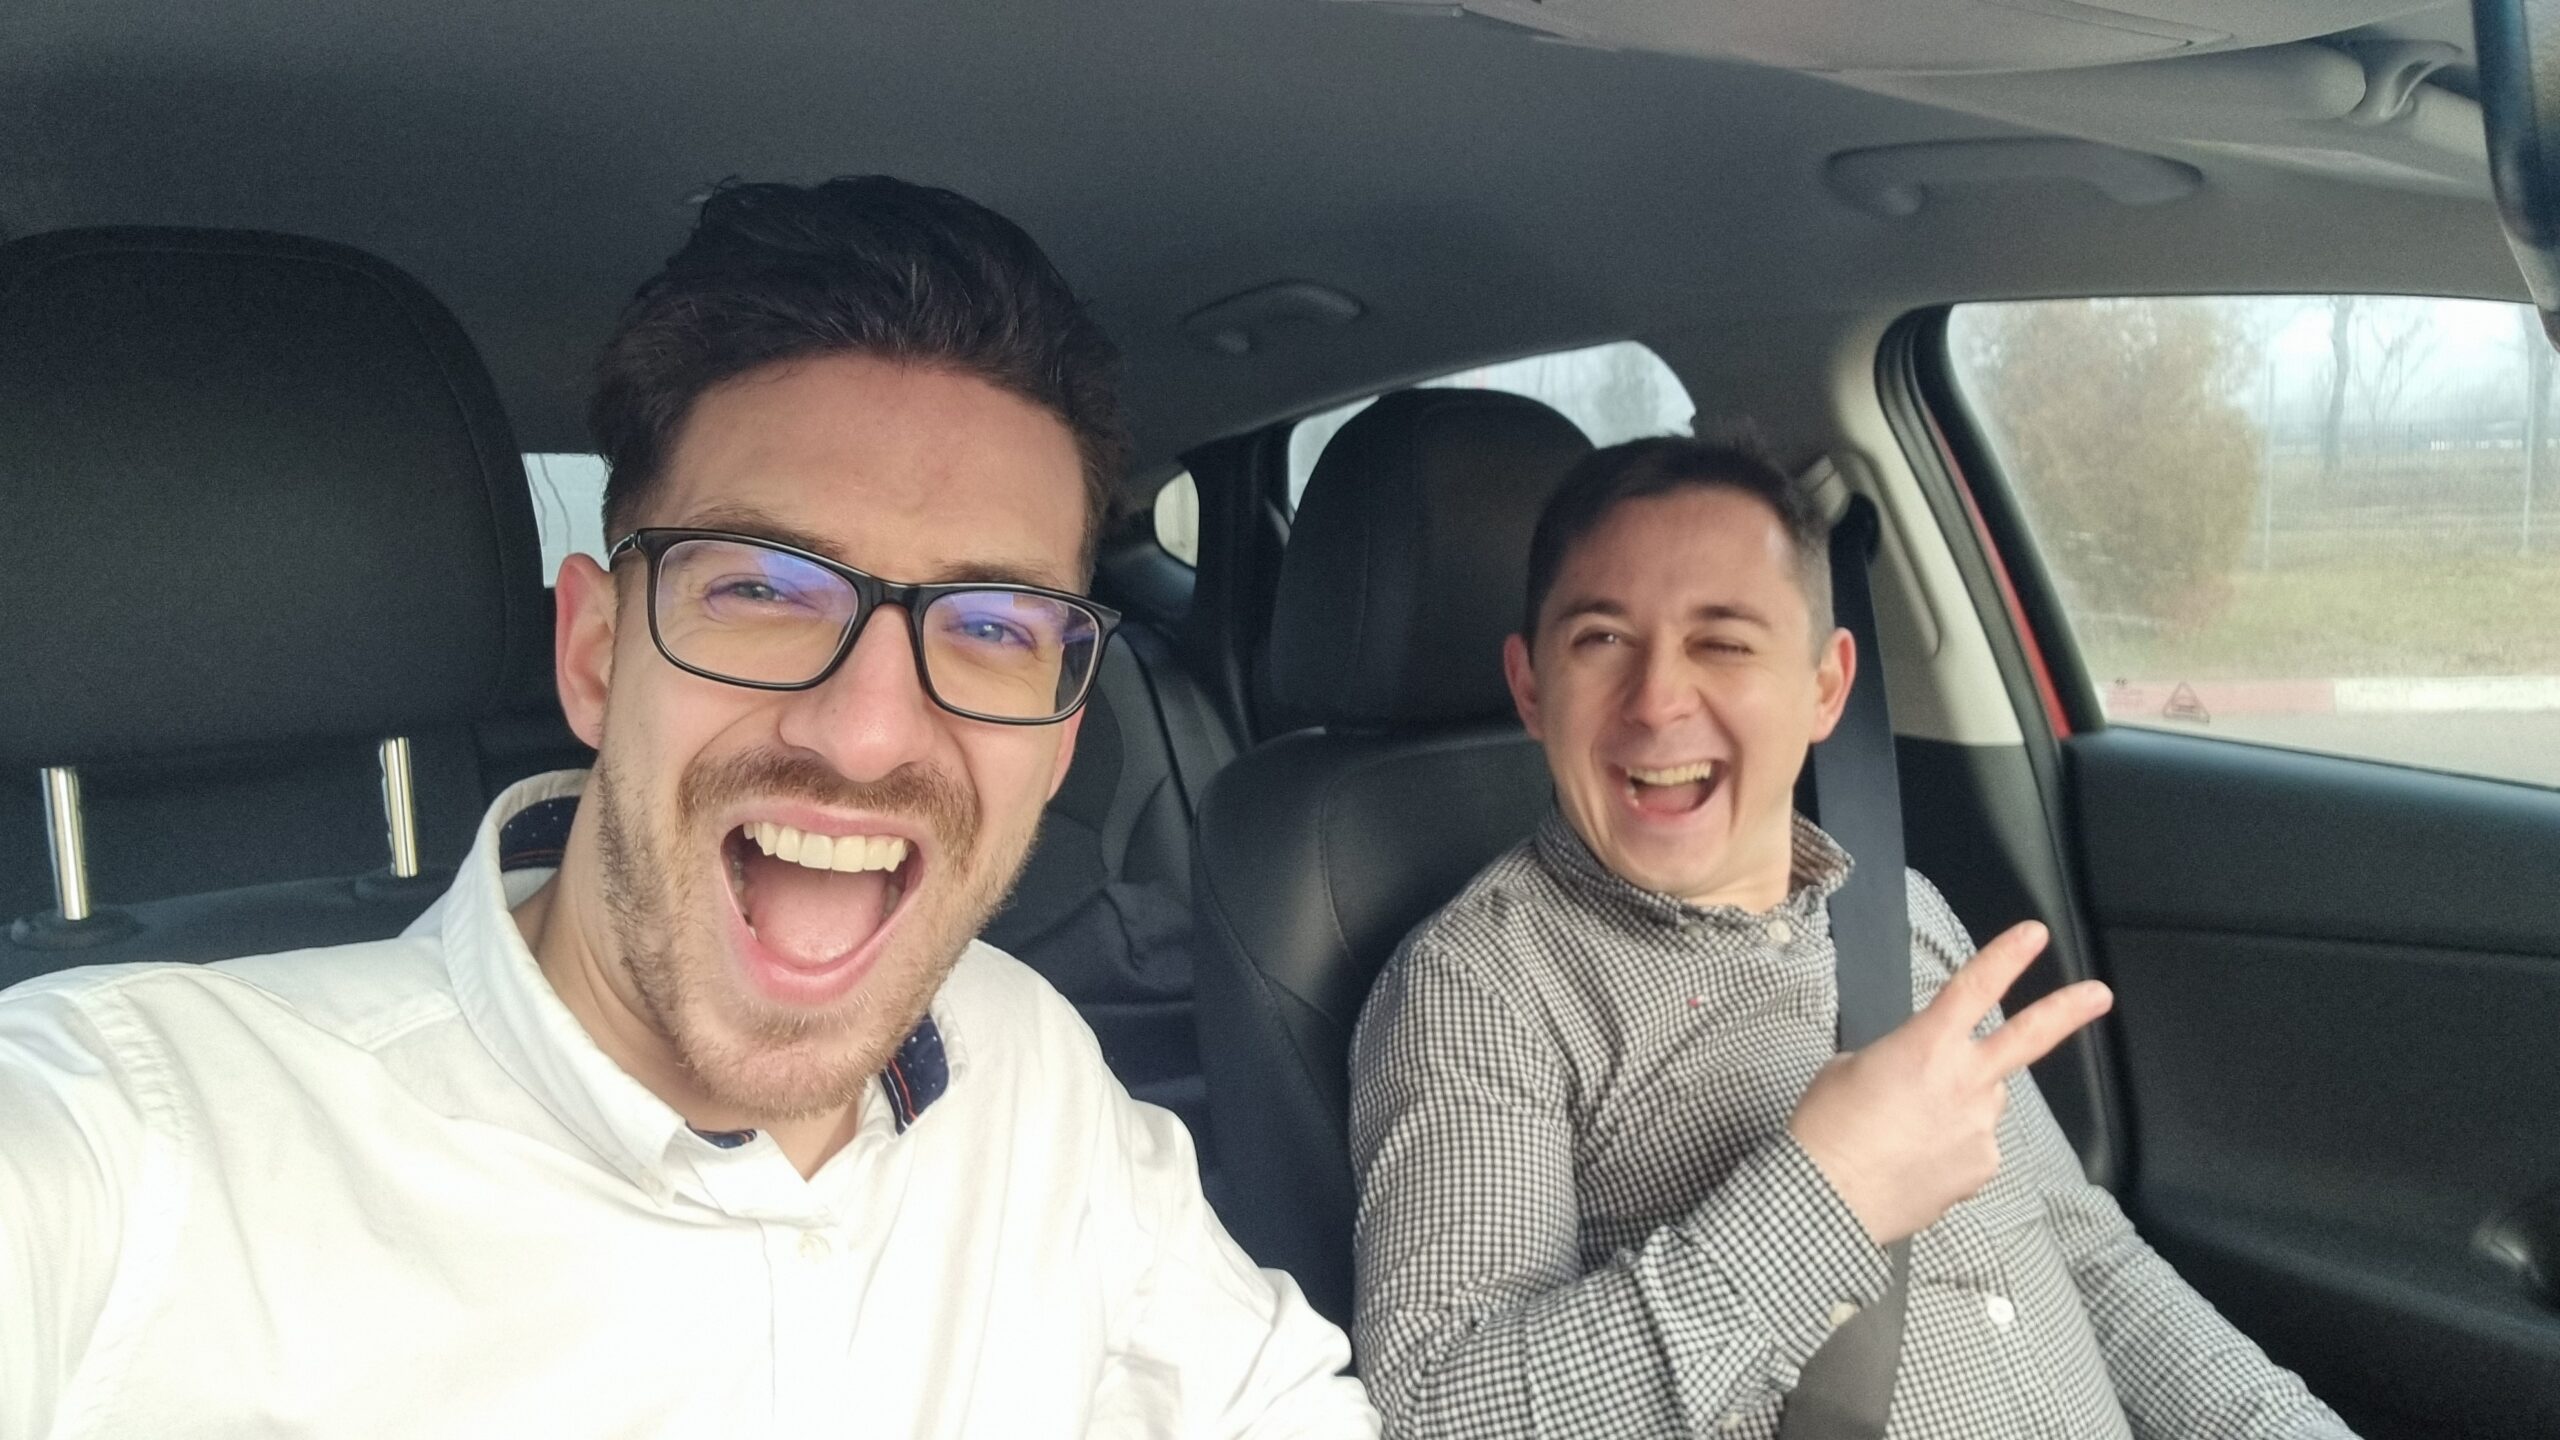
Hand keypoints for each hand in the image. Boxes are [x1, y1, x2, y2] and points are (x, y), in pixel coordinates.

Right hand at [1786, 921, 2111, 1245]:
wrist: (1829, 1197)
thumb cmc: (1827, 1128)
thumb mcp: (1848, 1069)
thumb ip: (1898, 1059)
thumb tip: (1918, 1074)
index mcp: (1926, 1045)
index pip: (1973, 988)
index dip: (2007, 956)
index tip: (2036, 934)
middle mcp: (1965, 1081)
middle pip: (2027, 1038)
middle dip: (2066, 1011)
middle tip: (2100, 994)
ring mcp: (1980, 1127)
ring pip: (1983, 1101)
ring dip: (1961, 1104)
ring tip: (1910, 1132)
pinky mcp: (1983, 1167)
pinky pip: (1975, 1145)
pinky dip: (1952, 1148)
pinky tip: (1917, 1162)